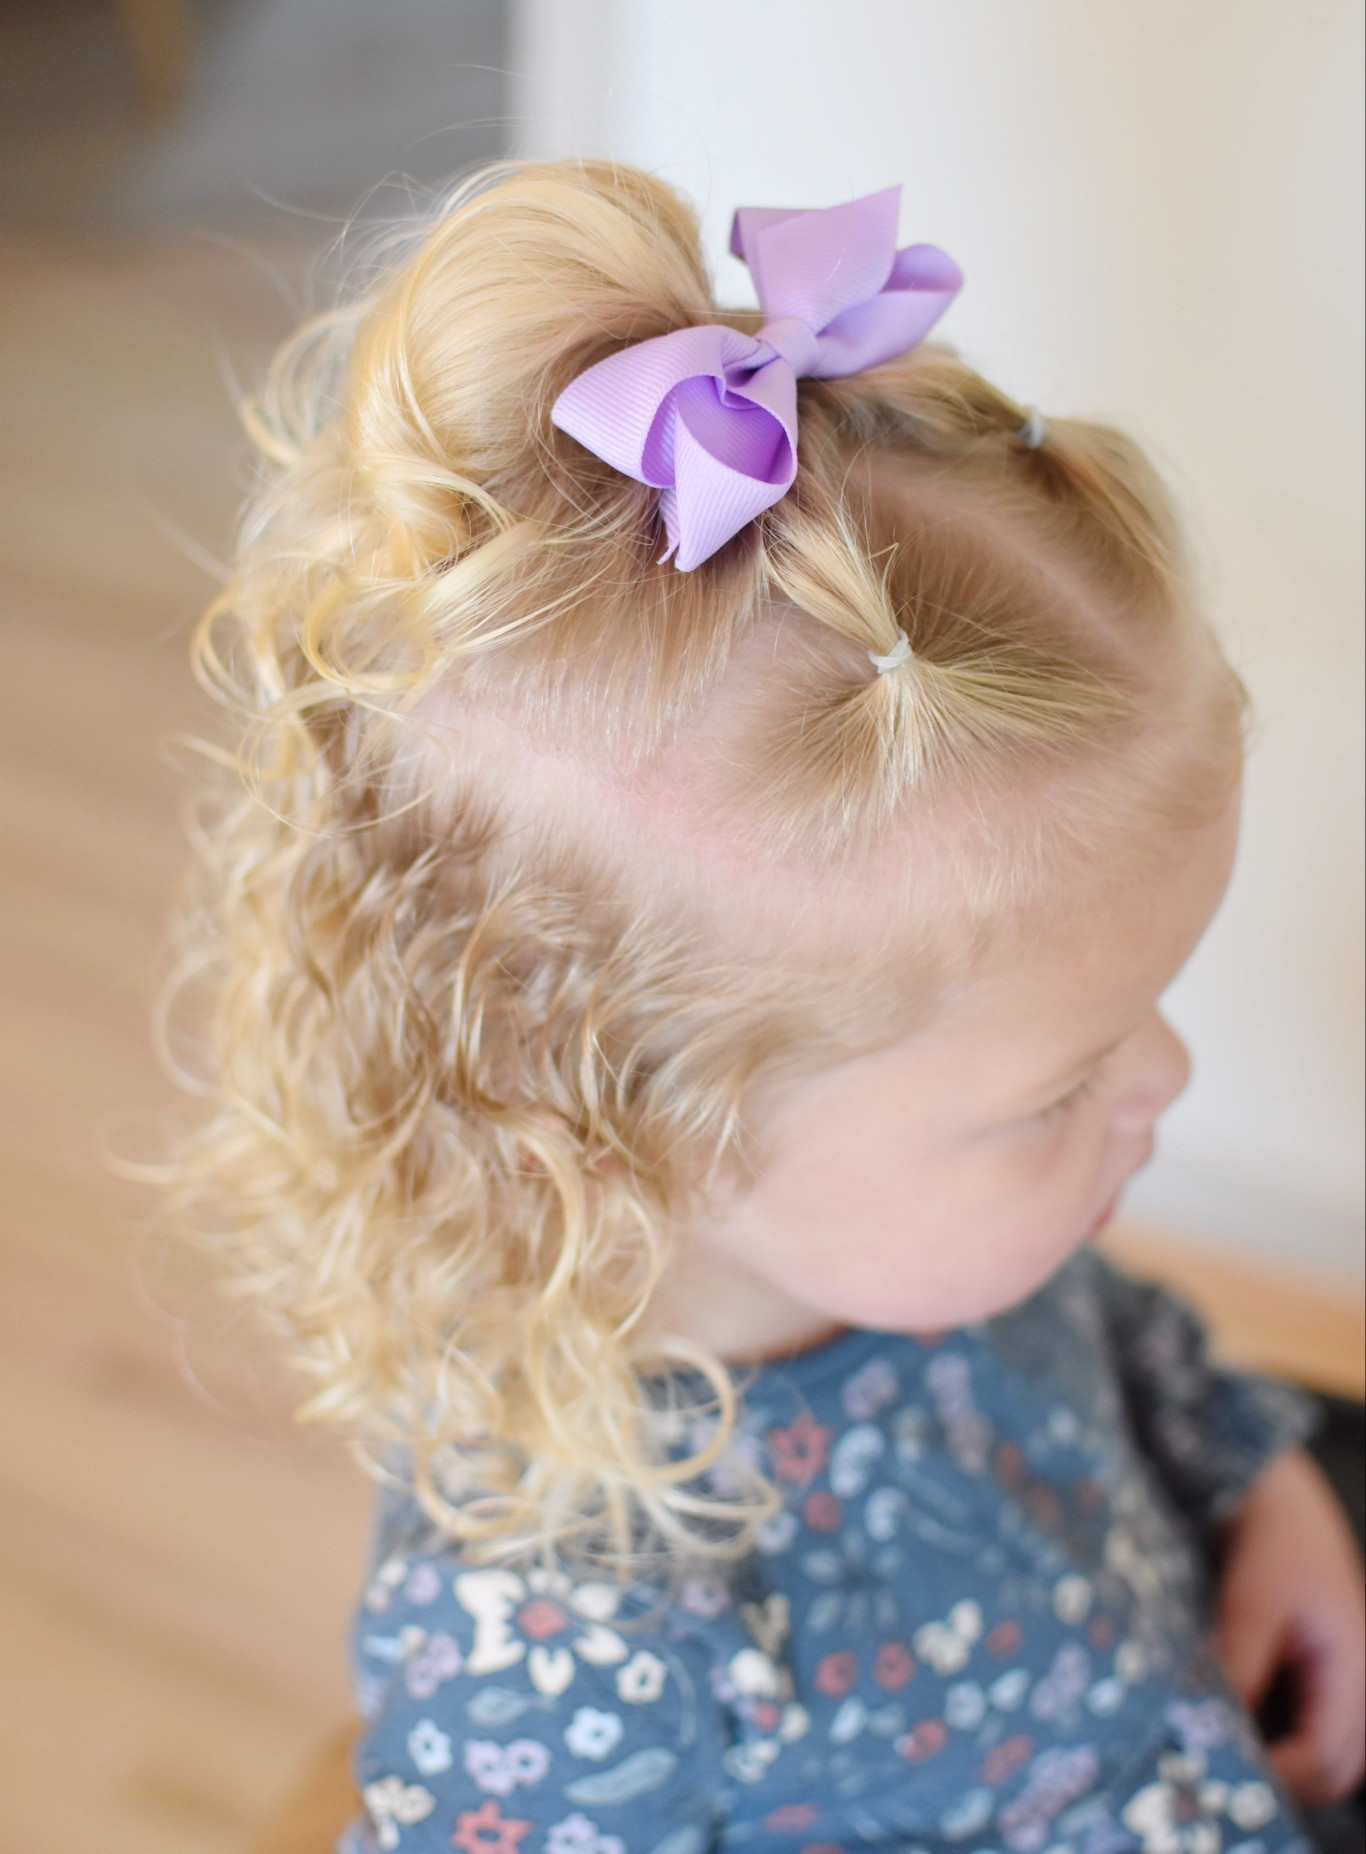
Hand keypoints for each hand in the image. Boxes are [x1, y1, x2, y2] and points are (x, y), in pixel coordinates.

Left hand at [1215, 1447, 1365, 1805]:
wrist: (1280, 1498)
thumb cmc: (1273, 1539)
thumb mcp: (1248, 1602)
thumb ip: (1237, 1668)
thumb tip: (1210, 1729)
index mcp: (1354, 1668)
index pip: (1326, 1756)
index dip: (1277, 1775)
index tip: (1223, 1769)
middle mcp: (1362, 1685)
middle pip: (1335, 1770)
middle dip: (1284, 1780)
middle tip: (1221, 1771)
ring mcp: (1349, 1682)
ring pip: (1328, 1755)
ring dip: (1283, 1761)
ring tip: (1226, 1747)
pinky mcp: (1328, 1675)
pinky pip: (1314, 1728)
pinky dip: (1281, 1736)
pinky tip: (1237, 1721)